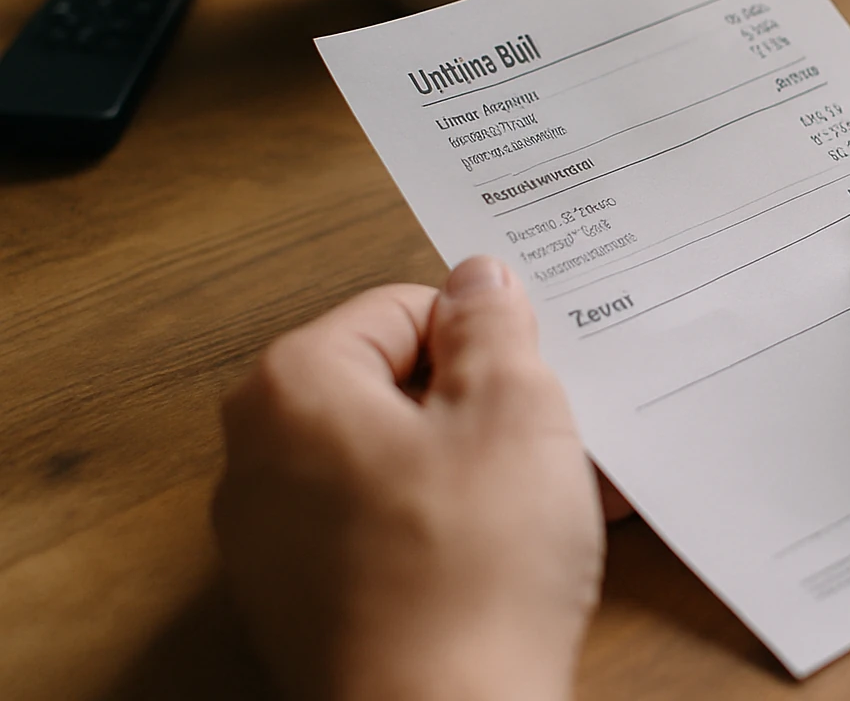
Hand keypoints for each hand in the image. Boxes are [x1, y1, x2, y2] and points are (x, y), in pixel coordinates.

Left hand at [214, 256, 603, 700]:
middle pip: (397, 388)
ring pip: (401, 462)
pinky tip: (516, 557)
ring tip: (552, 505)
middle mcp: (261, 457)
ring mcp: (278, 540)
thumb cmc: (471, 572)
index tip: (528, 386)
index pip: (405, 309)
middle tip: (548, 445)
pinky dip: (452, 530)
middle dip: (482, 409)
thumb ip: (493, 325)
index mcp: (295, 386)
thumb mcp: (513, 409)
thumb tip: (478, 282)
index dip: (484, 343)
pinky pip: (391, 531)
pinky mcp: (310, 602)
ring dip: (479, 471)